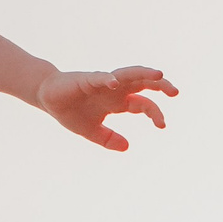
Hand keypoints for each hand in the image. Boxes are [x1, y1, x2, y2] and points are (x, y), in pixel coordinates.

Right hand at [35, 66, 176, 150]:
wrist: (47, 97)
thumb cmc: (71, 111)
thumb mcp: (92, 131)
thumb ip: (108, 139)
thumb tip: (127, 147)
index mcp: (119, 101)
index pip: (143, 104)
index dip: (155, 113)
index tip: (163, 125)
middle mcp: (115, 89)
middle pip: (143, 83)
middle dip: (160, 85)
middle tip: (175, 92)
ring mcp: (102, 83)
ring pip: (128, 74)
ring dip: (144, 73)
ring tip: (159, 74)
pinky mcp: (85, 80)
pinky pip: (98, 78)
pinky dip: (107, 79)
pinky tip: (115, 82)